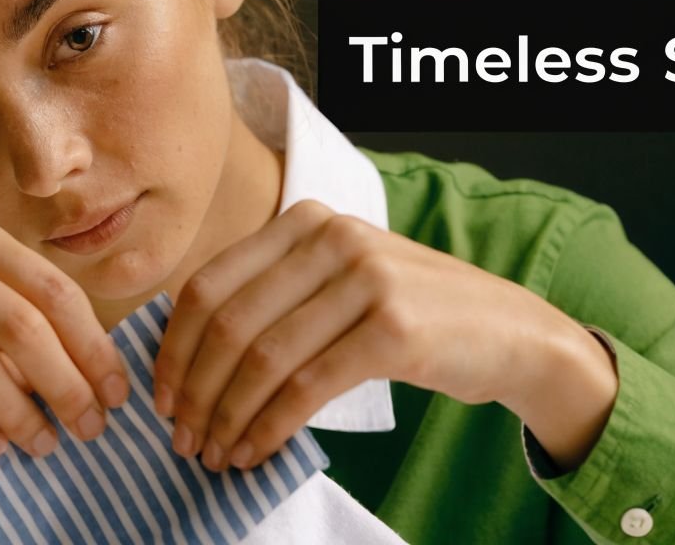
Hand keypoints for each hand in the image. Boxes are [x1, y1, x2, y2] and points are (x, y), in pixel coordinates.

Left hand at [151, 199, 617, 472]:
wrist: (513, 332)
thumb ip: (274, 296)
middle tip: (182, 439)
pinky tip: (256, 452)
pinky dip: (269, 427)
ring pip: (261, 359)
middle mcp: (332, 237)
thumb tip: (185, 356)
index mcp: (305, 220)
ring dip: (227, 417)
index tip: (161, 397)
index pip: (208, 283)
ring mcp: (365, 278)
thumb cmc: (412, 314)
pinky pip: (305, 388)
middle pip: (227, 323)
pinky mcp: (393, 329)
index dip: (174, 347)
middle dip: (194, 391)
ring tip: (214, 455)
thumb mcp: (339, 282)